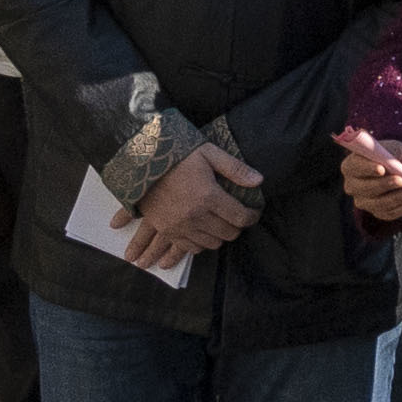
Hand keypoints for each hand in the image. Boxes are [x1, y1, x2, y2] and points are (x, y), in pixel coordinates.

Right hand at [125, 139, 259, 267]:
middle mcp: (195, 215)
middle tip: (237, 218)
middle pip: (228, 233)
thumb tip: (260, 180)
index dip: (252, 217)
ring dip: (219, 236)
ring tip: (220, 225)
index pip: (240, 217)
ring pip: (211, 243)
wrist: (141, 163)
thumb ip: (235, 168)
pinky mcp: (167, 230)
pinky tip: (202, 234)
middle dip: (237, 227)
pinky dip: (199, 244)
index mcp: (208, 196)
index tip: (254, 213)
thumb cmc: (178, 155)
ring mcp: (180, 226)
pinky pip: (189, 248)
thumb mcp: (209, 153)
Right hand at [335, 127, 401, 217]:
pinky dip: (401, 209)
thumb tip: (396, 166)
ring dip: (397, 198)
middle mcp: (352, 186)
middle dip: (385, 185)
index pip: (354, 167)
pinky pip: (387, 213)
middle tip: (401, 181)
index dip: (367, 168)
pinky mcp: (377, 212)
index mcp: (351, 166)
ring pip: (378, 204)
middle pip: (365, 188)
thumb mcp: (393, 149)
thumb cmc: (393, 155)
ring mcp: (363, 201)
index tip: (381, 169)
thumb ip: (391, 155)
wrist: (400, 168)